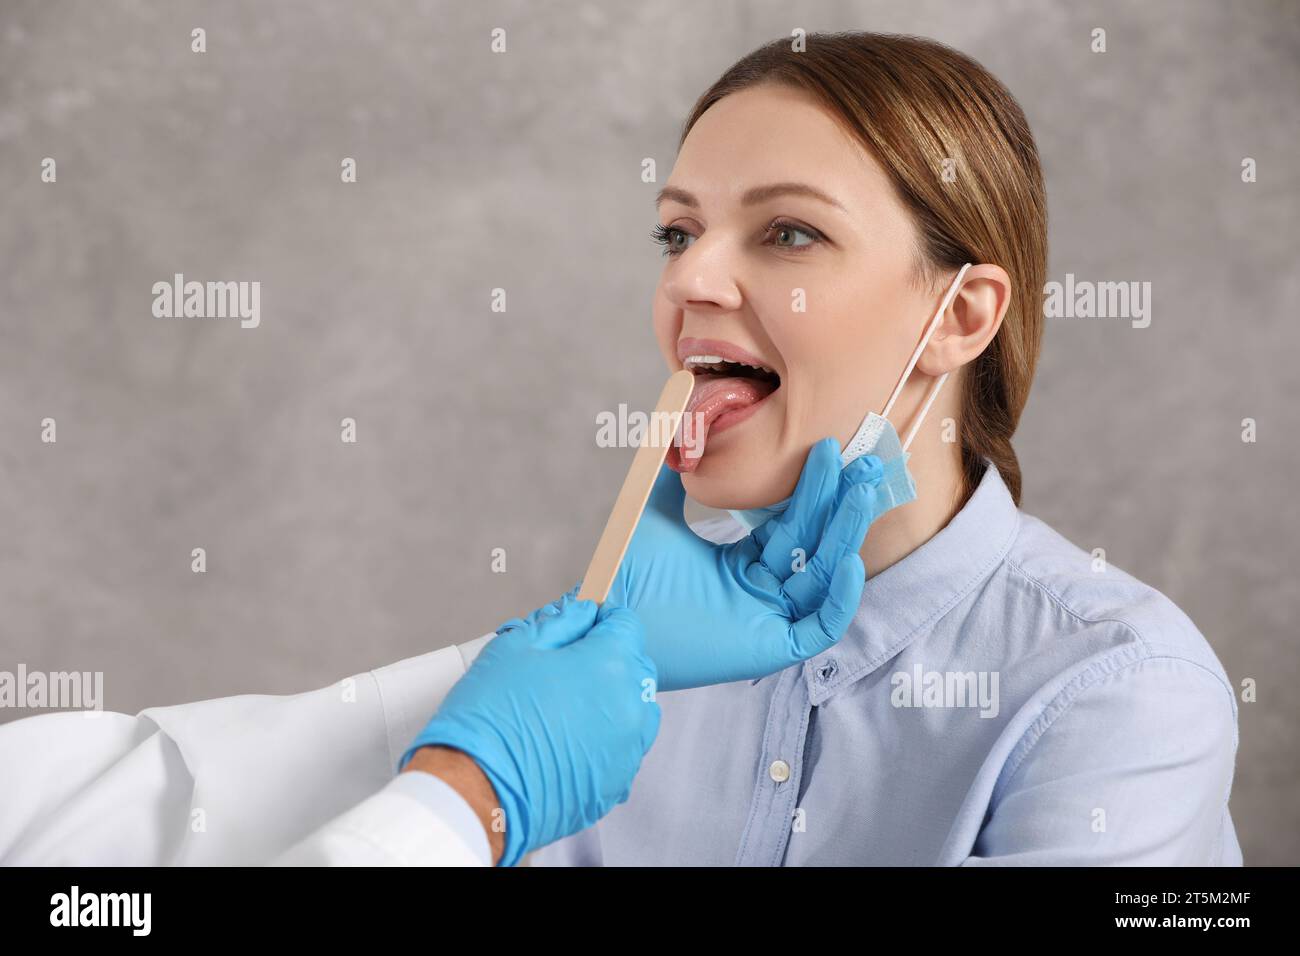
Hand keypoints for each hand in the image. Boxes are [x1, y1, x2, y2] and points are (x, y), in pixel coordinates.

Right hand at [399, 596, 659, 866]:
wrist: (474, 791)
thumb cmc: (489, 718)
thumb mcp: (516, 646)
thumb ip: (560, 623)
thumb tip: (581, 615)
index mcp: (610, 664)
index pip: (627, 625)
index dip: (603, 619)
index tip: (585, 626)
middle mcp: (630, 707)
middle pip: (635, 667)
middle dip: (609, 659)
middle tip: (569, 667)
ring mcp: (628, 750)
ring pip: (635, 711)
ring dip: (612, 700)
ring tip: (569, 707)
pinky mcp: (615, 784)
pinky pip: (623, 750)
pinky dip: (605, 740)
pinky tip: (569, 741)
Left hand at [597, 437, 884, 690]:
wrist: (609, 617)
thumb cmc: (627, 577)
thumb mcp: (656, 515)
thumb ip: (675, 478)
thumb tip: (682, 430)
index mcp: (742, 566)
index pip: (791, 523)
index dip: (812, 489)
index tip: (824, 447)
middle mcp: (762, 592)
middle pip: (815, 544)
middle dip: (842, 503)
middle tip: (865, 461)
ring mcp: (770, 620)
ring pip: (823, 576)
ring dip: (846, 533)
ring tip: (861, 491)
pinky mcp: (773, 649)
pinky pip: (821, 625)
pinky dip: (839, 596)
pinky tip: (847, 559)